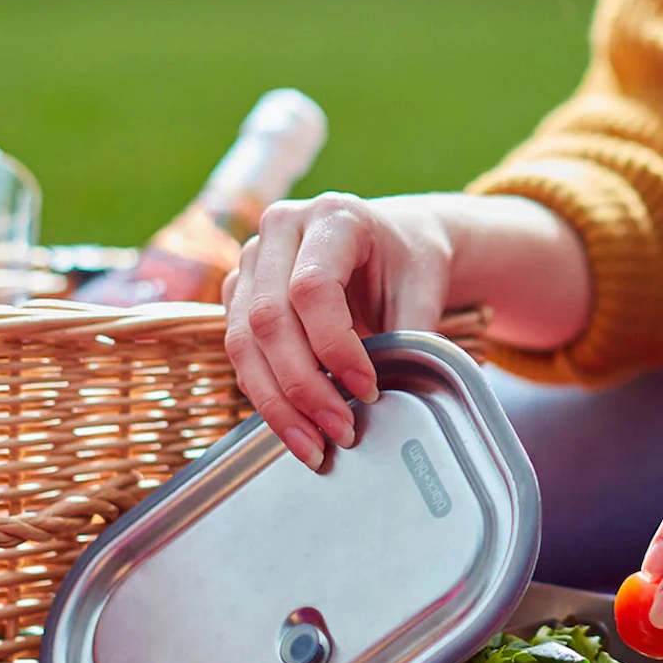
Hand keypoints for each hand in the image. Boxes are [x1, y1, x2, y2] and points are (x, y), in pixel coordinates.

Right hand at [223, 193, 453, 469]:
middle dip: (304, 386)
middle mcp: (280, 230)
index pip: (313, 287)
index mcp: (332, 216)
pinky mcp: (238, 294)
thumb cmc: (409, 262)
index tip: (369, 390)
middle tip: (342, 432)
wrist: (391, 243)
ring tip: (315, 447)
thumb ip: (410, 336)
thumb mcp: (423, 289)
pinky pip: (240, 354)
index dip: (336, 347)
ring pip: (243, 341)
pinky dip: (266, 397)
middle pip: (269, 318)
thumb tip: (391, 400)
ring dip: (278, 403)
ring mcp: (251, 261)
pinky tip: (297, 430)